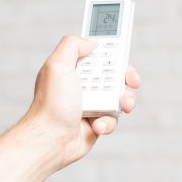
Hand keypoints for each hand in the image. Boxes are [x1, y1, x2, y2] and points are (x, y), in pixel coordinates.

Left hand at [17, 35, 139, 170]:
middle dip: (126, 77)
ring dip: (124, 101)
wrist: (50, 139)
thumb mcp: (57, 65)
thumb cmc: (51, 105)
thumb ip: (73, 45)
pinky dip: (107, 122)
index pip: (98, 53)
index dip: (113, 51)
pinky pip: (113, 119)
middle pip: (115, 74)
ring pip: (119, 97)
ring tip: (121, 106)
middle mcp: (83, 85)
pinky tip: (96, 125)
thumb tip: (92, 42)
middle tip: (131, 81)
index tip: (124, 52)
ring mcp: (91, 104)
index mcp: (74, 69)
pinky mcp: (97, 122)